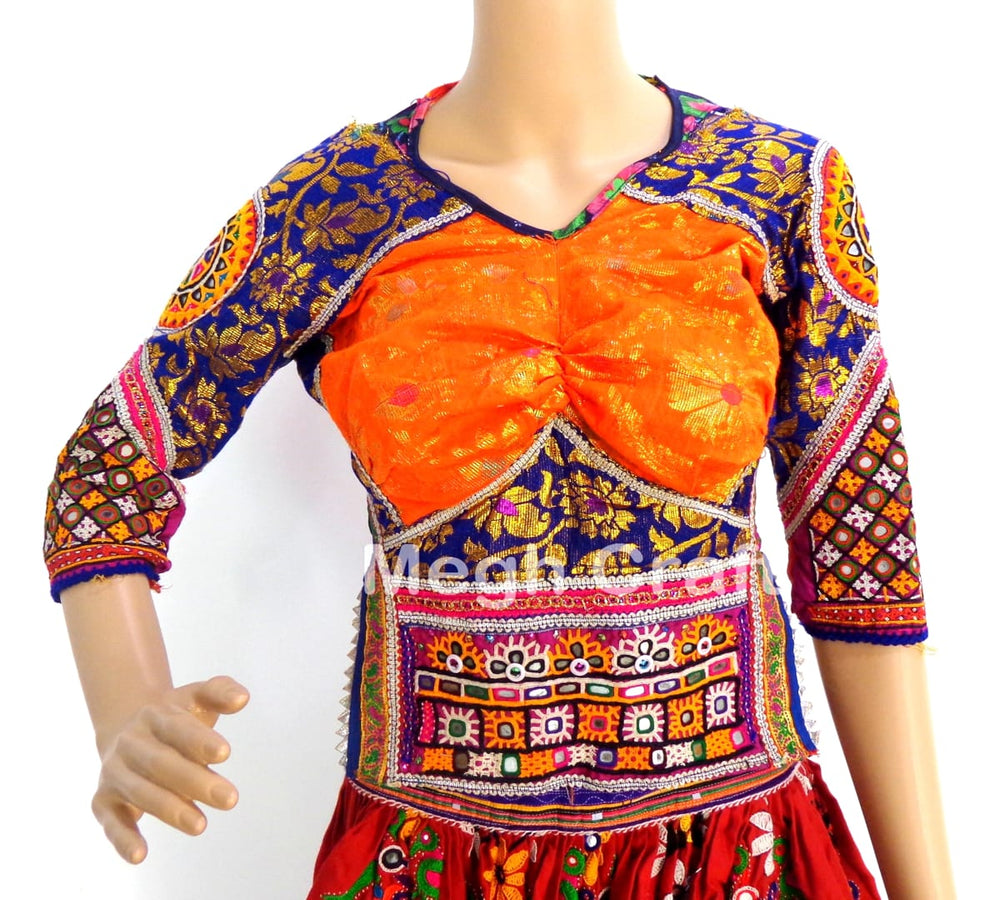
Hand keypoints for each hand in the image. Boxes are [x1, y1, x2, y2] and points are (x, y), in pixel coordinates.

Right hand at [91, 674, 249, 863]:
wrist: (128, 729)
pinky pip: (111, 821)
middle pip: (161, 763)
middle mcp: (130, 743)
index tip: (226, 753)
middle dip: (195, 781)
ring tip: (201, 824)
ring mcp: (114, 772)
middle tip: (230, 799)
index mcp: (154, 715)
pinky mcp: (103, 800)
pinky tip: (141, 854)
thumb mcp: (198, 697)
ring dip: (170, 810)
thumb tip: (243, 698)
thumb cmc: (176, 718)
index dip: (199, 740)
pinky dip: (122, 839)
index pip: (177, 728)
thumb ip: (221, 692)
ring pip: (140, 792)